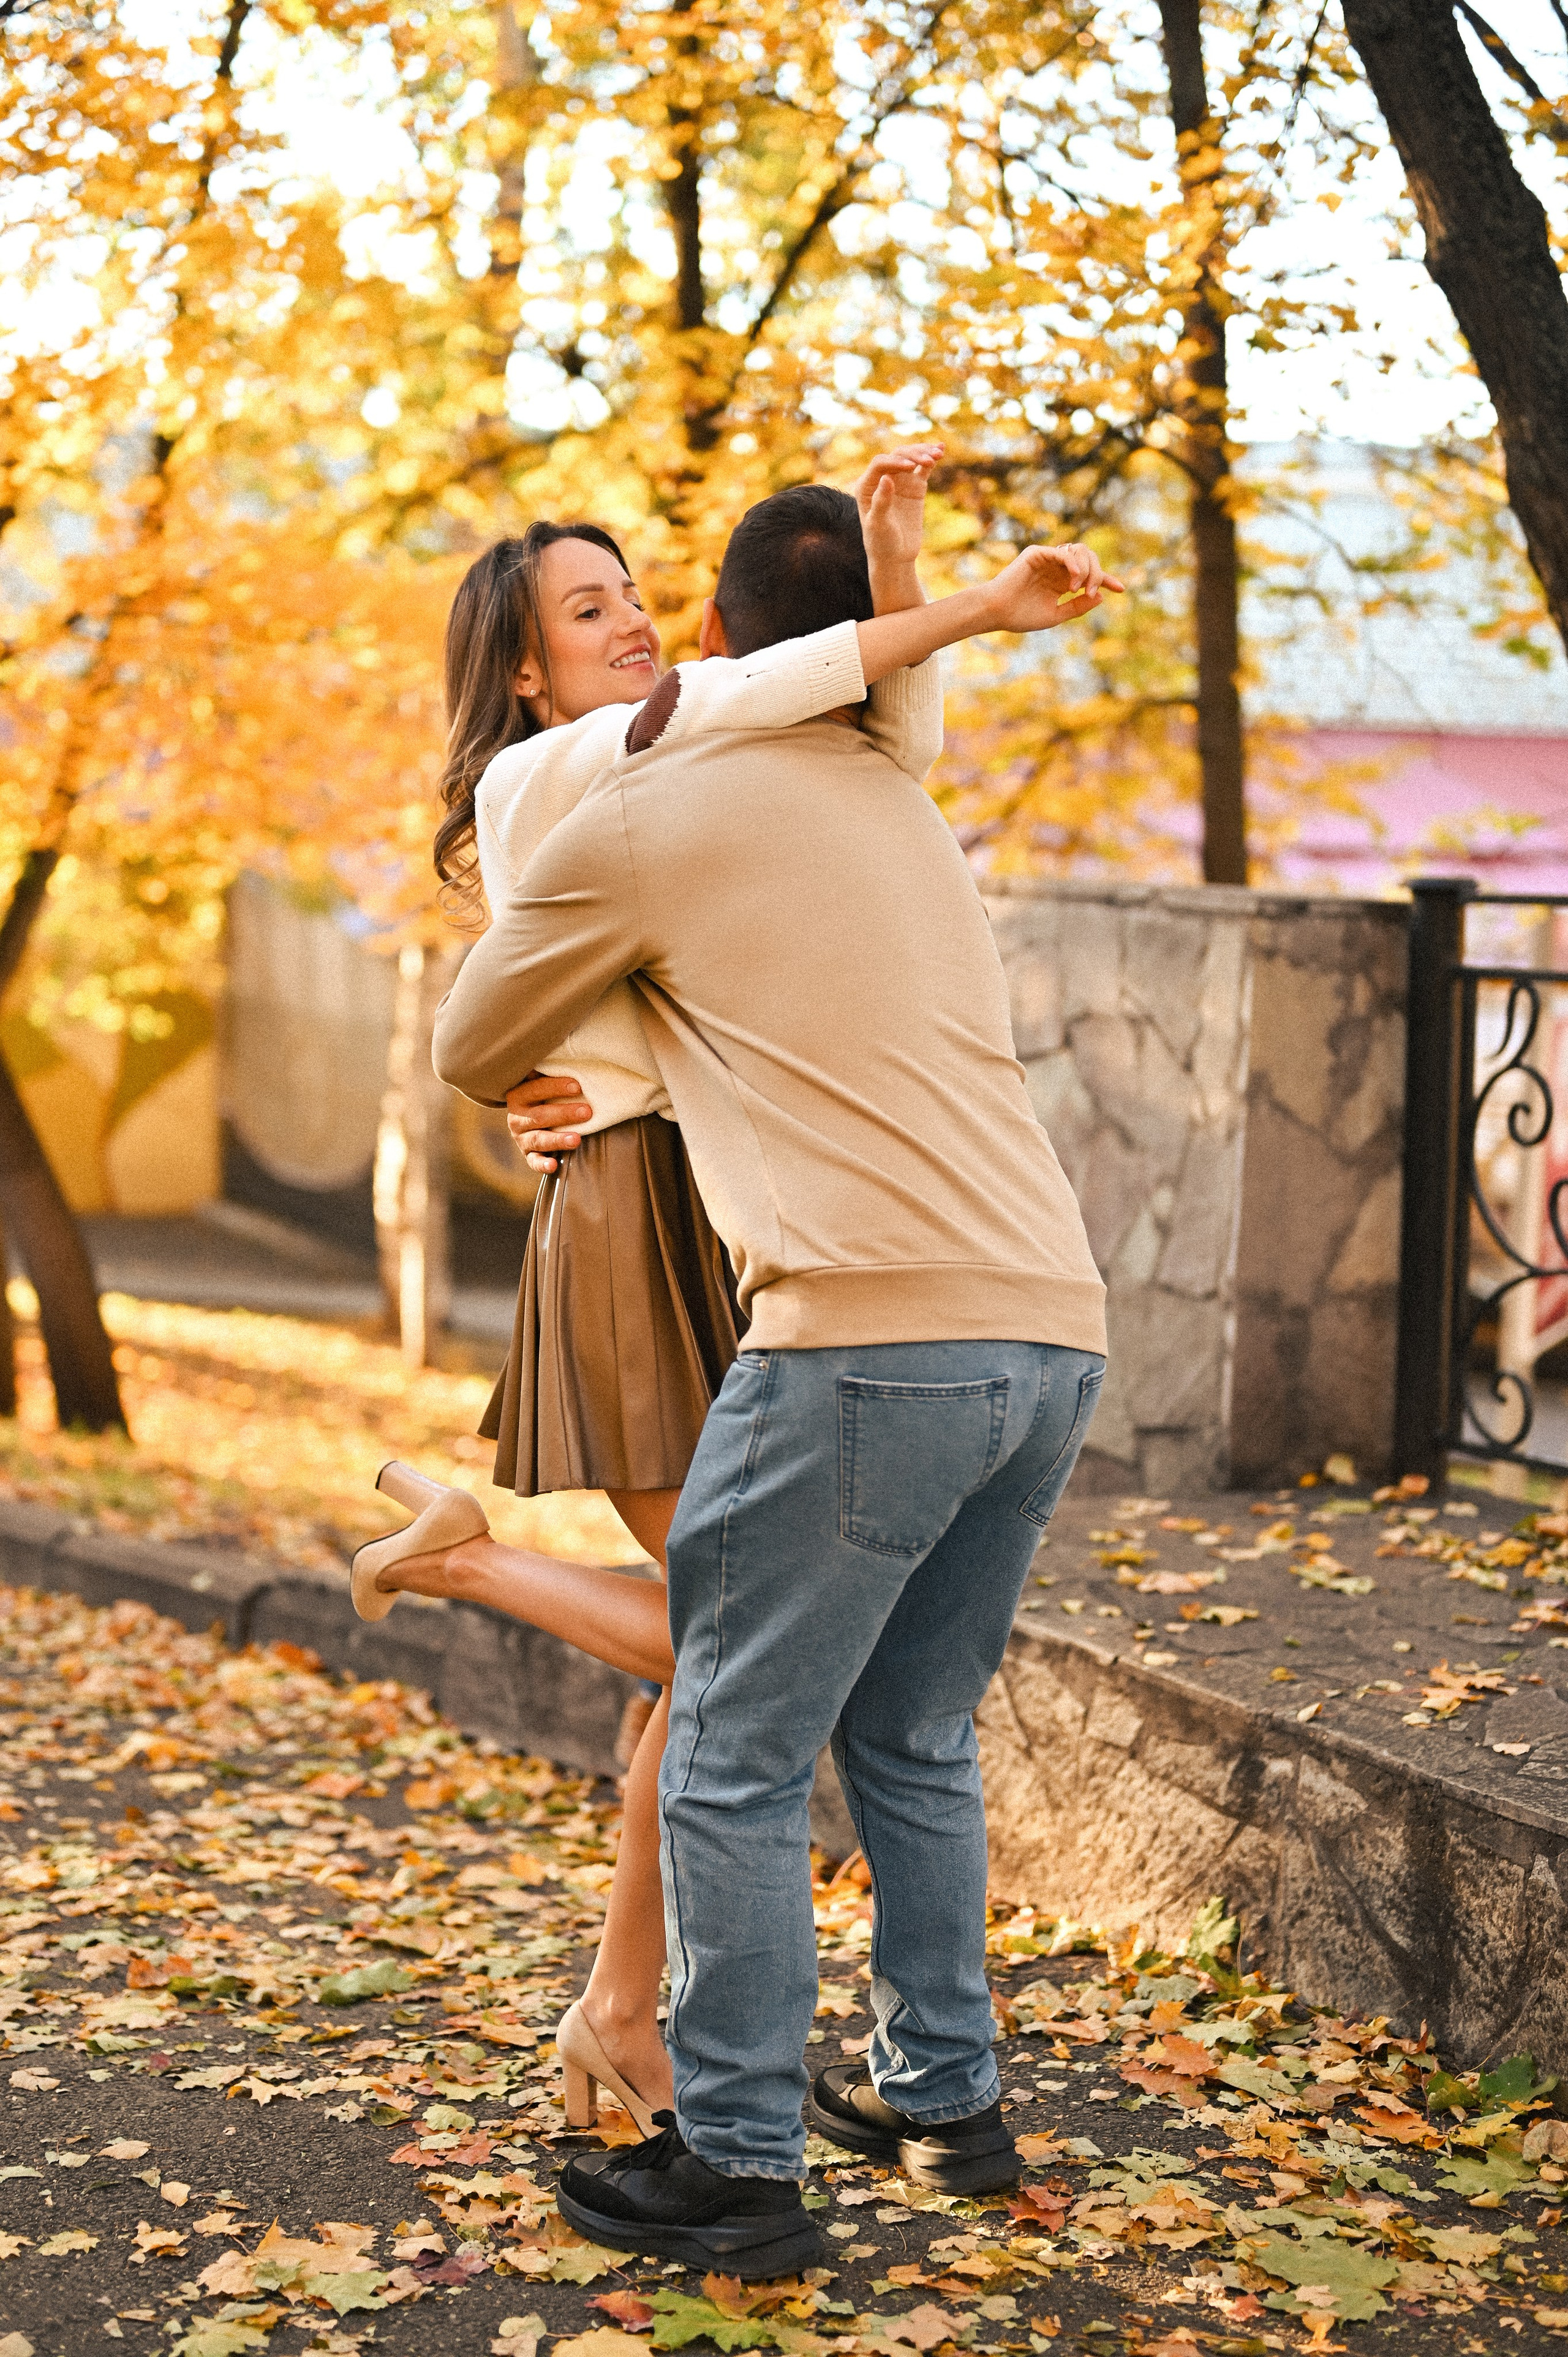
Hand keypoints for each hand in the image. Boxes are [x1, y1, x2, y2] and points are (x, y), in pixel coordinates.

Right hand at [506, 1070, 592, 1172]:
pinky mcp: (529, 1156)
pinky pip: (534, 1162)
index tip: (577, 1086)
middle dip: (564, 1114)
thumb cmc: (544, 1097)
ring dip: (558, 1139)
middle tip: (587, 1111)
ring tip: (577, 1139)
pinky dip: (543, 1165)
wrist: (531, 1122)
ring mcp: (522, 1139)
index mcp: (518, 1096)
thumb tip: (561, 1047)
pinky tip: (554, 1166)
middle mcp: (516, 1118)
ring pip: (538, 1139)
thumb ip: (546, 1071)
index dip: (555, 1087)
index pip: (535, 1089)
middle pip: (540, 1116)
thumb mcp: (541, 1083)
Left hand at [853, 443, 943, 571]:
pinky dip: (931, 459)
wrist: (895, 557)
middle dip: (913, 454)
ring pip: (911, 458)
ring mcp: (899, 481)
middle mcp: (882, 479)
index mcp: (867, 486)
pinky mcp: (914, 486)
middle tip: (929, 460)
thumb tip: (886, 478)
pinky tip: (941, 450)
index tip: (911, 466)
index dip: (895, 461)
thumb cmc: (881, 543)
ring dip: (924, 453)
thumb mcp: (878, 525)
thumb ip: (881, 502)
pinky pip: (923, 468)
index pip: (880, 463)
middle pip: (897, 456)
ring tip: (938, 453)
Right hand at [979, 541, 1123, 633]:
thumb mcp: (1056, 614)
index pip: (1090, 574)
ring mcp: (1049, 559)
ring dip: (1086, 569)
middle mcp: (1058, 567)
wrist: (997, 612)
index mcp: (1062, 581)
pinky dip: (1073, 564)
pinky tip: (1074, 580)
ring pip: (1080, 551)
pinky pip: (1064, 552)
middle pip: (1090, 559)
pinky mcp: (1038, 554)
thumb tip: (1100, 596)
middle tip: (1090, 592)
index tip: (1121, 589)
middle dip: (1097, 574)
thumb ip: (1077, 606)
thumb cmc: (1021, 616)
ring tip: (1076, 588)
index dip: (1107, 579)